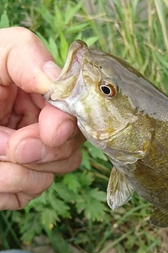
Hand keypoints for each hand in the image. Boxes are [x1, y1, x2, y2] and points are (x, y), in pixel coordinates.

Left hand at [0, 27, 84, 209]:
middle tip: (6, 146)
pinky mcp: (14, 184)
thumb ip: (25, 56)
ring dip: (15, 173)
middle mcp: (38, 127)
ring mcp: (28, 158)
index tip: (49, 132)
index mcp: (40, 95)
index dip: (66, 127)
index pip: (74, 115)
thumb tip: (57, 82)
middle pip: (68, 152)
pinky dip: (5, 190)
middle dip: (38, 152)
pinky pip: (23, 196)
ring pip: (45, 179)